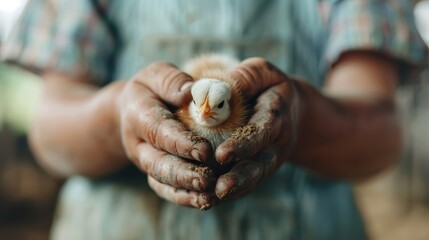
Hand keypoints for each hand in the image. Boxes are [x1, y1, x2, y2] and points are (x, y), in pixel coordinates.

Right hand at [117, 62, 216, 208]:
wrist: (132, 111)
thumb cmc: (151, 89)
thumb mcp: (156, 74)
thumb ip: (171, 80)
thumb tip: (190, 93)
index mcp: (138, 114)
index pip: (159, 130)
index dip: (180, 142)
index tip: (204, 150)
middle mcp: (138, 143)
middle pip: (158, 163)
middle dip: (183, 173)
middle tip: (208, 180)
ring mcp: (146, 162)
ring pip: (162, 181)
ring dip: (185, 191)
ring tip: (210, 197)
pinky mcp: (155, 174)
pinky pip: (166, 191)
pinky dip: (184, 198)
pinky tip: (206, 201)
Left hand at [214, 58, 299, 199]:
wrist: (290, 111)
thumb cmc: (268, 87)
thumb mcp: (262, 72)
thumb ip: (243, 78)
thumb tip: (215, 88)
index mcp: (277, 115)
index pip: (263, 131)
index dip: (245, 144)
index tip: (222, 154)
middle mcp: (276, 142)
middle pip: (261, 163)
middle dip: (241, 176)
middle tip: (220, 188)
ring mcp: (269, 159)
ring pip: (254, 178)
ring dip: (235, 190)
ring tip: (211, 199)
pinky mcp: (259, 169)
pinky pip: (247, 184)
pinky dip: (231, 193)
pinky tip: (209, 200)